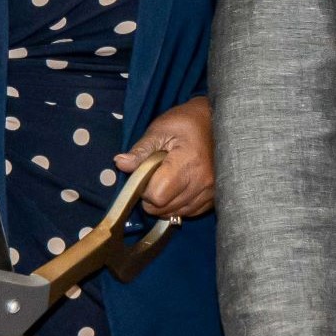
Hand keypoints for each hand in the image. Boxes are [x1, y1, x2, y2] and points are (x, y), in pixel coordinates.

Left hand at [118, 96, 214, 217]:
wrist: (215, 121)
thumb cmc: (185, 123)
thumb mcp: (159, 130)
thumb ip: (140, 151)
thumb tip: (120, 163)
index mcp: (187, 163)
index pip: (158, 195)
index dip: (145, 189)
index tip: (146, 174)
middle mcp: (202, 182)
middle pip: (165, 208)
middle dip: (153, 198)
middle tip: (154, 177)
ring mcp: (211, 192)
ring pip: (177, 214)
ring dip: (165, 203)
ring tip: (167, 181)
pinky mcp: (215, 197)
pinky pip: (190, 212)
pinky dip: (179, 206)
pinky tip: (177, 189)